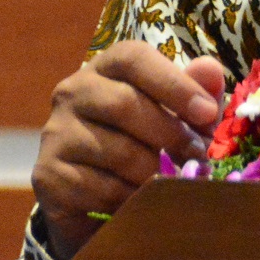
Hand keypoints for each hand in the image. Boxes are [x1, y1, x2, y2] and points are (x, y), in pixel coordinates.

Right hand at [33, 41, 226, 258]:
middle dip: (170, 134)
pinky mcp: (48, 174)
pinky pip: (99, 188)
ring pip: (115, 151)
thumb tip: (211, 69)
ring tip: (174, 180)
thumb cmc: (146, 144)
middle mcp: (73, 92)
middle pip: (124, 104)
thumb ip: (195, 91)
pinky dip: (130, 198)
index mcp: (106, 68)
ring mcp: (56, 133)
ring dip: (155, 171)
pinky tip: (142, 201)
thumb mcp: (178, 116)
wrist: (98, 200)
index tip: (208, 113)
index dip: (174, 83)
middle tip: (199, 156)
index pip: (133, 58)